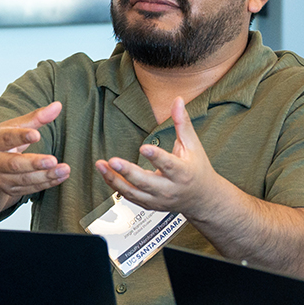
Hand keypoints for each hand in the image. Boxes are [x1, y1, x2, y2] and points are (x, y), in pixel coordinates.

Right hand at [0, 101, 68, 197]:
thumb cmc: (1, 141)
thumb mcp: (14, 126)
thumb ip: (36, 117)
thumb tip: (58, 106)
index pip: (6, 139)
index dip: (21, 137)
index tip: (36, 134)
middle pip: (14, 164)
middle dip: (34, 163)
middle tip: (52, 160)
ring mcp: (2, 178)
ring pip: (25, 179)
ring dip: (46, 175)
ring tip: (64, 169)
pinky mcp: (11, 190)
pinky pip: (31, 188)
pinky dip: (48, 183)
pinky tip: (61, 176)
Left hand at [94, 96, 225, 213]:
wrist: (202, 198)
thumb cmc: (197, 169)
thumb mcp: (193, 145)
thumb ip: (182, 123)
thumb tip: (178, 100)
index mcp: (183, 173)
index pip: (169, 165)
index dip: (156, 157)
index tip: (144, 148)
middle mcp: (170, 189)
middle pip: (146, 182)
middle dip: (128, 172)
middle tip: (113, 160)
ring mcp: (158, 199)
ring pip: (133, 192)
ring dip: (114, 179)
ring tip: (101, 165)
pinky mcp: (148, 204)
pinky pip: (128, 196)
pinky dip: (115, 185)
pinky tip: (105, 173)